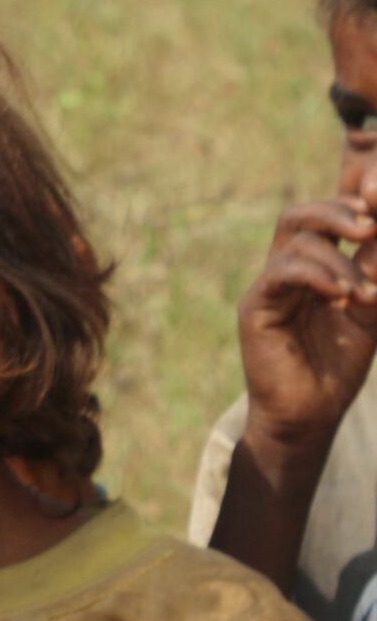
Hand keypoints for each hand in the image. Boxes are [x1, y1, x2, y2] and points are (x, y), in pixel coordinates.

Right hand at [236, 193, 376, 452]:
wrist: (309, 413)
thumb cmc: (338, 366)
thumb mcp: (369, 314)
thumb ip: (375, 275)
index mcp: (313, 269)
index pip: (323, 220)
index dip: (347, 206)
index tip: (376, 213)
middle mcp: (287, 271)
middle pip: (299, 216)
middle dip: (337, 212)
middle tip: (370, 227)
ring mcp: (269, 287)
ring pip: (297, 243)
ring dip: (339, 263)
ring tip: (363, 294)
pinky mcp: (256, 307)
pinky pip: (281, 272)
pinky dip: (315, 275)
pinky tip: (341, 295)